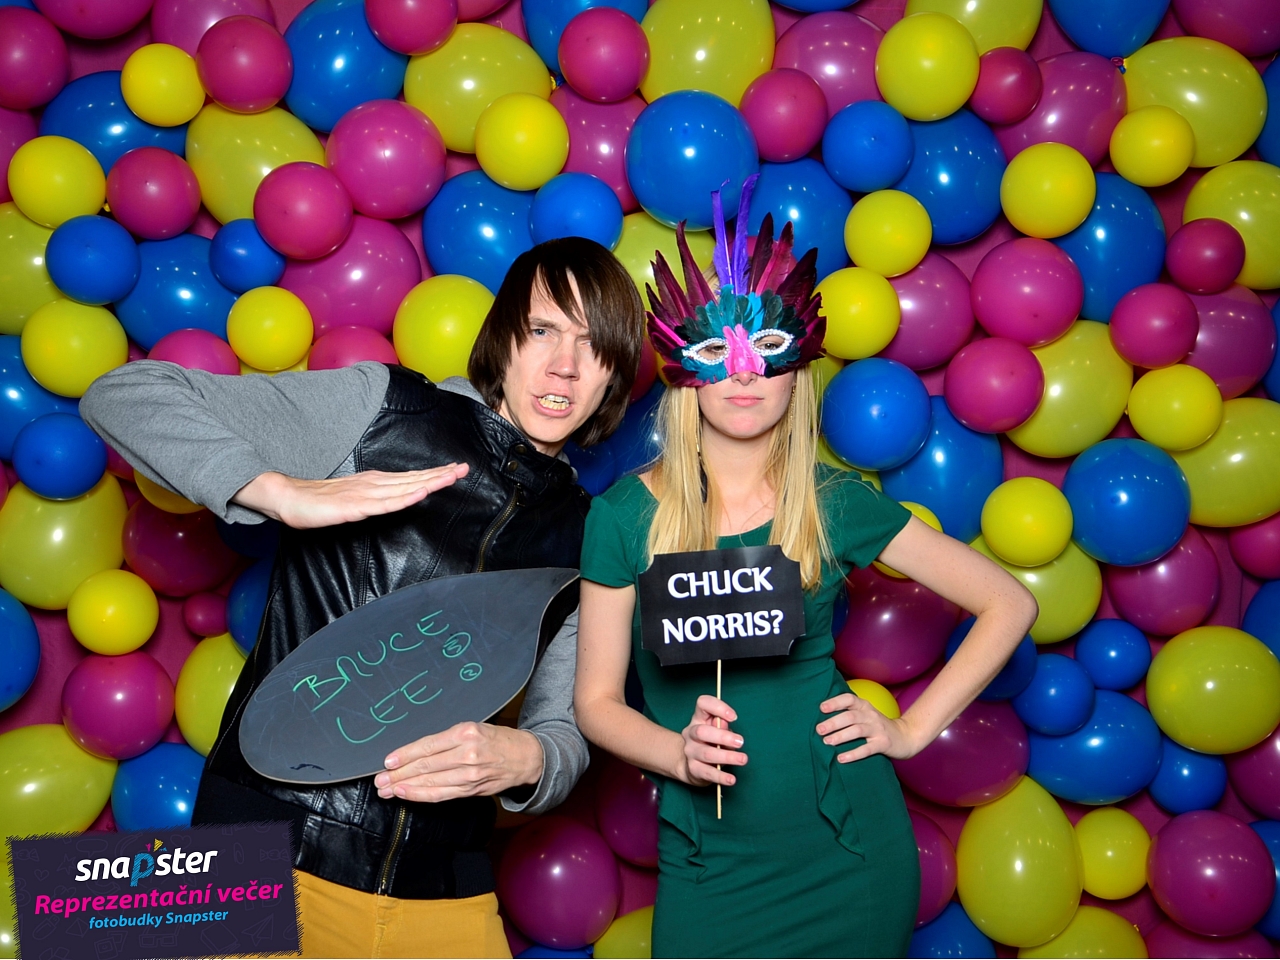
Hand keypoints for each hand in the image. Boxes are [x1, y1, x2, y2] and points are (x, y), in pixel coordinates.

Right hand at [233, 464, 468, 528]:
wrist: (287, 498)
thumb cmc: (320, 501)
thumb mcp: (354, 499)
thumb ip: (374, 498)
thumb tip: (395, 497)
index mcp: (375, 482)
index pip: (410, 478)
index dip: (434, 474)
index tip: (456, 469)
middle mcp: (374, 484)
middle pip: (412, 479)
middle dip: (439, 474)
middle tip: (464, 468)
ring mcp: (365, 494)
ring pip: (404, 488)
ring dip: (428, 482)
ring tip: (450, 476)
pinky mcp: (355, 506)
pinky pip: (385, 504)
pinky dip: (404, 497)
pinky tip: (419, 494)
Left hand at [374, 722, 542, 802]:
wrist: (526, 758)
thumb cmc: (497, 739)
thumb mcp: (474, 727)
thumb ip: (447, 738)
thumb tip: (416, 750)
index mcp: (466, 733)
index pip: (428, 745)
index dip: (405, 755)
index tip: (388, 761)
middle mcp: (467, 754)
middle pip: (426, 766)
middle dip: (399, 774)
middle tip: (379, 779)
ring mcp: (470, 775)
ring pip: (431, 783)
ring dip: (405, 787)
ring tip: (387, 789)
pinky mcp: (472, 789)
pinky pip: (441, 795)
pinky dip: (421, 795)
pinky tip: (407, 794)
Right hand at [678, 695, 745, 787]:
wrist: (691, 764)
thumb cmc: (710, 743)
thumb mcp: (717, 731)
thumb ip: (723, 727)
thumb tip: (727, 723)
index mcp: (699, 718)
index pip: (702, 704)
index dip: (717, 707)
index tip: (733, 717)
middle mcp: (691, 733)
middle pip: (702, 732)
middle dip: (723, 736)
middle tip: (740, 742)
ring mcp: (690, 752)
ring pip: (707, 754)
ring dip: (727, 757)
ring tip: (742, 759)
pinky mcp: (693, 769)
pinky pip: (707, 773)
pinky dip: (721, 776)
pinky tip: (731, 779)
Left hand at [816, 693, 921, 763]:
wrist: (906, 736)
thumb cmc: (878, 726)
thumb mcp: (866, 715)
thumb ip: (850, 713)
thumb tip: (823, 719)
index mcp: (864, 706)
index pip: (849, 699)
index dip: (835, 702)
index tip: (822, 708)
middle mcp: (871, 716)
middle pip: (850, 716)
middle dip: (833, 722)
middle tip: (819, 730)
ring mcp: (878, 729)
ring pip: (857, 730)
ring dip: (841, 736)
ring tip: (827, 742)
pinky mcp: (883, 744)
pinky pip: (867, 749)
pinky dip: (853, 753)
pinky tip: (841, 758)